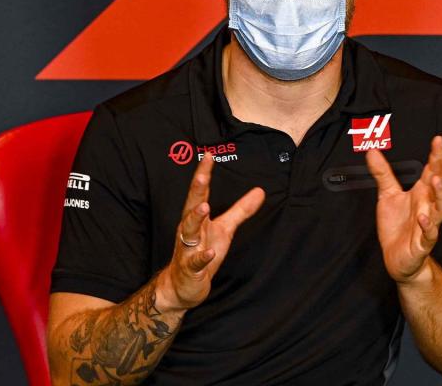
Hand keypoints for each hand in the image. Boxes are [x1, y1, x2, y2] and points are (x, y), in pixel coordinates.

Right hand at [156, 153, 263, 311]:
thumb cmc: (202, 253)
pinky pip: (196, 262)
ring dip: (195, 218)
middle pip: (192, 206)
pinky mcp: (191, 268)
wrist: (181, 286)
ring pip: (188, 231)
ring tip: (203, 207)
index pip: (200, 193)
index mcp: (197, 219)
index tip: (208, 155)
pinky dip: (203, 257)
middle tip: (202, 174)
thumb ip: (241, 211)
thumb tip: (260, 191)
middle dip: (197, 190)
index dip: (204, 174)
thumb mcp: (225, 230)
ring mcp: (187, 249)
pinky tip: (210, 252)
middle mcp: (189, 231)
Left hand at [367, 135, 441, 283]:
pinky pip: (430, 234)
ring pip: (441, 208)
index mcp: (422, 193)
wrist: (397, 258)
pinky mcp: (423, 243)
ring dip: (440, 194)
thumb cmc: (397, 227)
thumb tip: (372, 151)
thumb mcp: (387, 195)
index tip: (438, 140)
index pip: (432, 171)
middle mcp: (428, 206)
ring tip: (436, 180)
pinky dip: (428, 226)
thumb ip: (382, 173)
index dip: (436, 156)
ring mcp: (428, 224)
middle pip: (441, 186)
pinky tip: (423, 216)